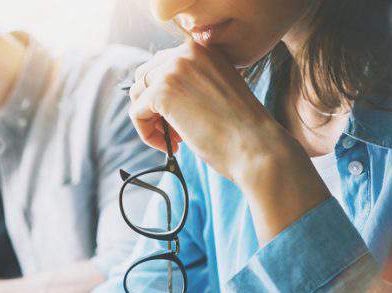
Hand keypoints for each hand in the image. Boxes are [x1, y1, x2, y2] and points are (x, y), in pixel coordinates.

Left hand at [129, 40, 297, 184]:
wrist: (255, 145)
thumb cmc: (239, 128)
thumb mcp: (213, 90)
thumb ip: (188, 82)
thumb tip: (153, 94)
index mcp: (202, 48)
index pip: (162, 65)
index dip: (165, 97)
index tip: (182, 119)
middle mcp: (186, 51)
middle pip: (144, 77)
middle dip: (153, 107)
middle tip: (174, 132)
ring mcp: (172, 69)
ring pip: (137, 95)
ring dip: (150, 121)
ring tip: (174, 140)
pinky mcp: (161, 92)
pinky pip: (136, 114)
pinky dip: (147, 134)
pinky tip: (170, 145)